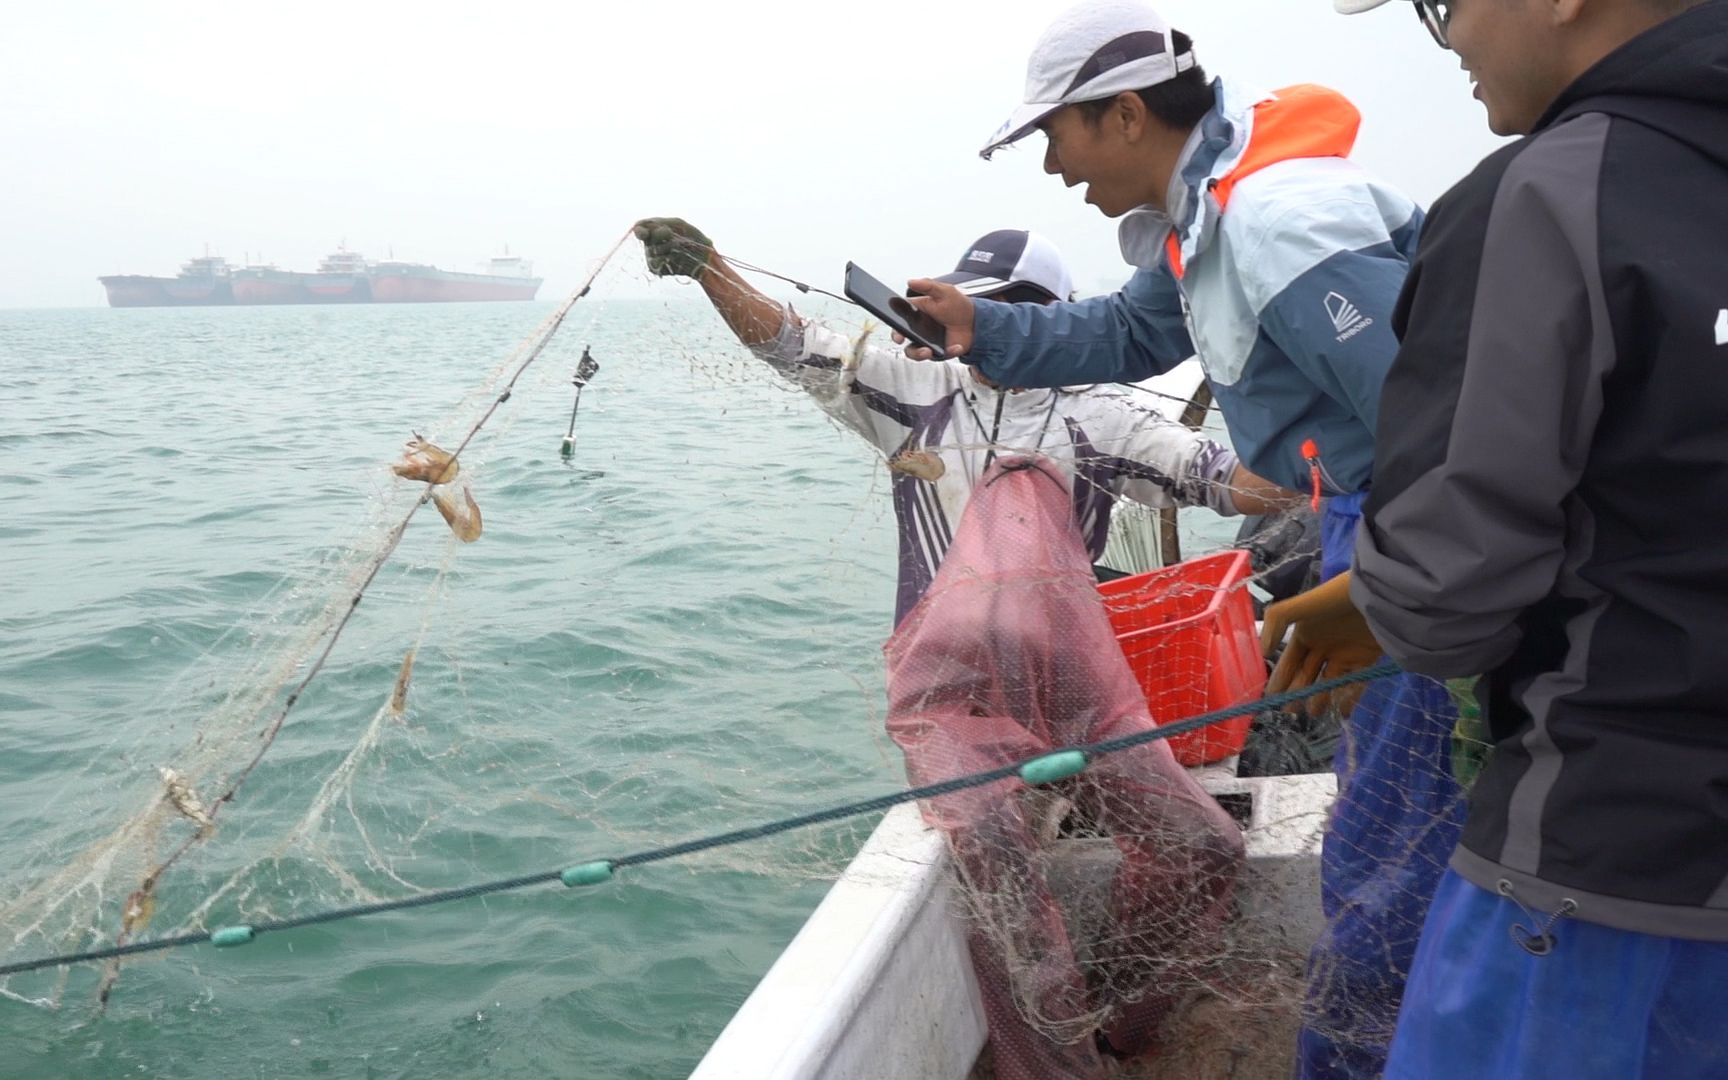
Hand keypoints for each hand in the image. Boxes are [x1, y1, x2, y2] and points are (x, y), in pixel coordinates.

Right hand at [632, 217, 713, 278]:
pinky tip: (676, 258)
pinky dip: (666, 258)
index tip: (643, 232)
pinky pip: (656, 262)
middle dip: (660, 234)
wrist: (705, 257)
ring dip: (667, 246)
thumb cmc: (692, 237)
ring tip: (679, 247)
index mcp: (653, 232)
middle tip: (670, 233)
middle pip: (646, 237)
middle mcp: (650, 245)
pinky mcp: (657, 269)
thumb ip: (659, 222)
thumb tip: (637, 228)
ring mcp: (652, 258)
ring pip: (651, 250)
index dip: (639, 230)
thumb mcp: (678, 224)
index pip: (640, 229)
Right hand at [895, 278, 973, 359]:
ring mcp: (928, 342)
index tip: (898, 336)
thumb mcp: (944, 291)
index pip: (899, 322)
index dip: (895, 330)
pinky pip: (938, 356)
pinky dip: (948, 352)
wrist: (976, 321)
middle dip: (904, 344)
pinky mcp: (939, 351)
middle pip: (905, 340)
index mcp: (916, 314)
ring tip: (928, 351)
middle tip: (908, 344)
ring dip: (919, 354)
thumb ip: (928, 285)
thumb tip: (910, 281)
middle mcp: (919, 329)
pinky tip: (956, 346)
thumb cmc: (958, 305)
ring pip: (915, 353)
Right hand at [1260, 571, 1383, 715]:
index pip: (1290, 661)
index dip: (1281, 678)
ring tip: (1314, 712)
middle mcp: (1324, 645)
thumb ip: (1277, 622)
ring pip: (1330, 681)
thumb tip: (1263, 651)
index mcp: (1307, 633)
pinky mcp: (1367, 658)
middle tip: (1291, 712)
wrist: (1379, 593)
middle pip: (1307, 674)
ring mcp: (1346, 653)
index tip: (1272, 698)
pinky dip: (1350, 698)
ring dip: (1321, 697)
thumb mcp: (1302, 605)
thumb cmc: (1338, 598)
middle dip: (1297, 692)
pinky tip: (1343, 712)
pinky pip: (1356, 682)